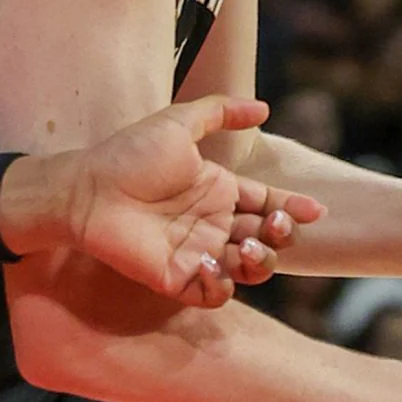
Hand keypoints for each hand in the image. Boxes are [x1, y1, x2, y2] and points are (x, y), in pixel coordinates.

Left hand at [55, 96, 324, 306]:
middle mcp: (213, 224)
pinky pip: (214, 293)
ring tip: (247, 245)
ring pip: (250, 269)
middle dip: (281, 234)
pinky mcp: (178, 278)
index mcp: (218, 191)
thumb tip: (264, 108)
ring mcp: (197, 252)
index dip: (292, 208)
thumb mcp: (178, 124)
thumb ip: (220, 112)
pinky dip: (222, 284)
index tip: (314, 209)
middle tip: (274, 223)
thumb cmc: (128, 154)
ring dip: (261, 261)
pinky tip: (212, 262)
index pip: (267, 203)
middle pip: (266, 239)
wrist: (87, 188)